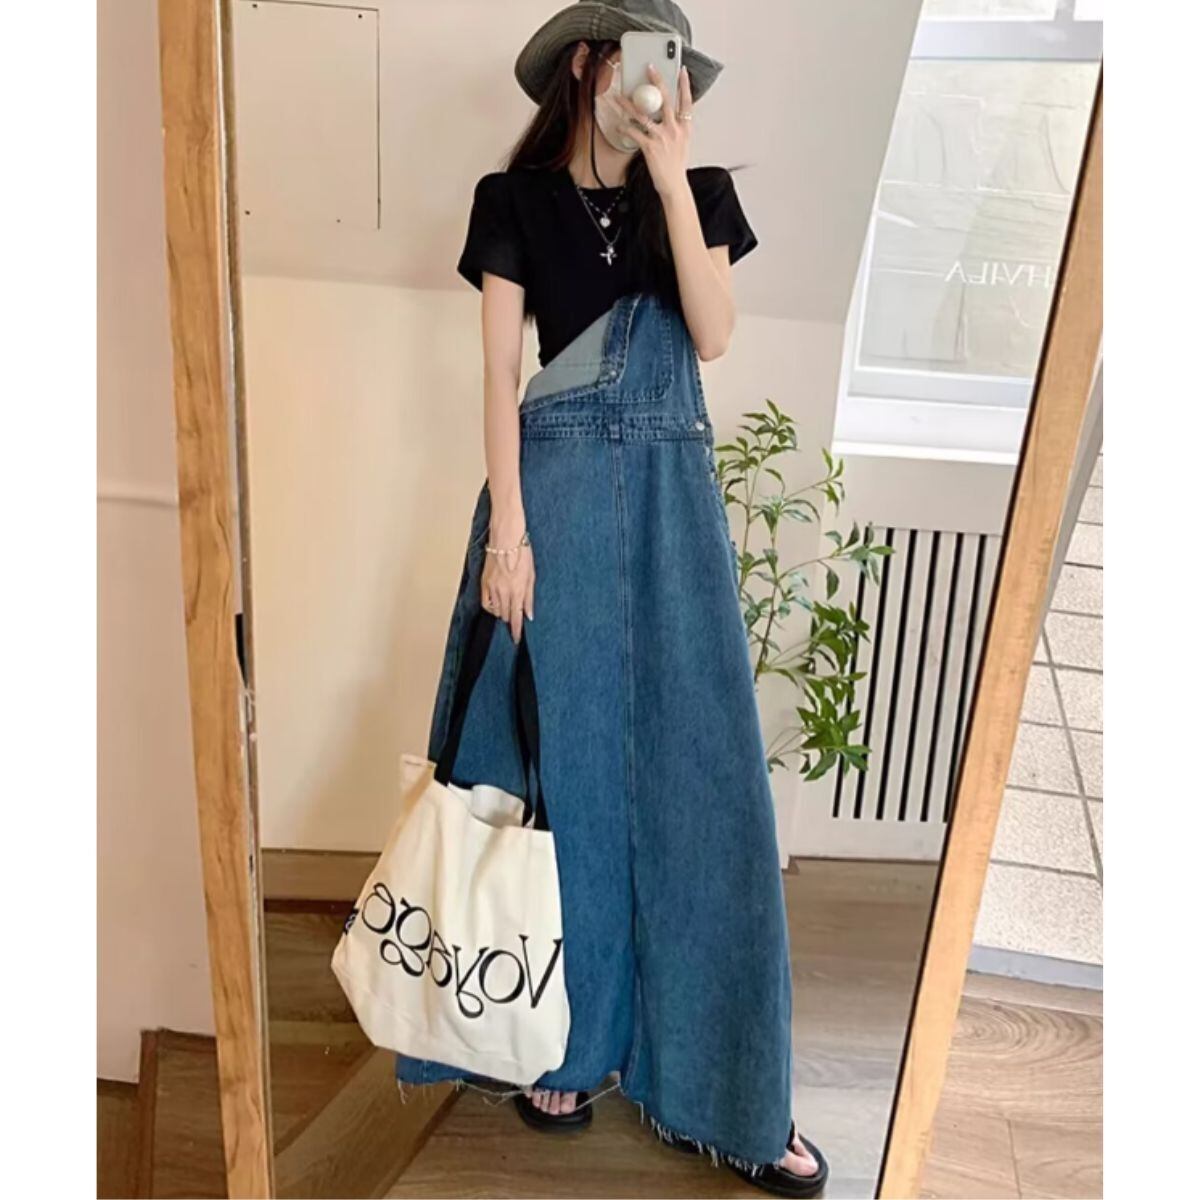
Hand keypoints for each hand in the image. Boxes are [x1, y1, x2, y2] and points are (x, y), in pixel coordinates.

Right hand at [481, 534, 534, 644]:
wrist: (506, 538)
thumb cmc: (521, 552)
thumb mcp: (532, 576)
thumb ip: (529, 597)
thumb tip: (529, 614)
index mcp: (518, 590)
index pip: (516, 618)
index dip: (516, 631)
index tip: (516, 639)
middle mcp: (504, 592)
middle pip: (505, 615)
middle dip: (510, 619)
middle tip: (515, 618)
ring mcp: (492, 588)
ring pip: (496, 610)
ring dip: (502, 613)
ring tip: (507, 608)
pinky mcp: (484, 582)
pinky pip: (486, 602)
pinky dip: (491, 607)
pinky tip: (496, 605)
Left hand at [614, 64, 692, 200]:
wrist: (673, 184)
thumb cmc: (676, 166)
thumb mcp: (682, 143)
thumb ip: (676, 127)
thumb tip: (666, 115)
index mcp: (684, 128)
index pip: (686, 102)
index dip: (685, 85)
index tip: (682, 71)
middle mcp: (674, 130)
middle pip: (665, 100)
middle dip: (657, 82)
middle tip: (650, 68)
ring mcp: (662, 137)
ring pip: (643, 115)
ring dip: (628, 105)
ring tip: (619, 97)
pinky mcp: (650, 147)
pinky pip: (635, 133)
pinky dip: (624, 129)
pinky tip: (618, 126)